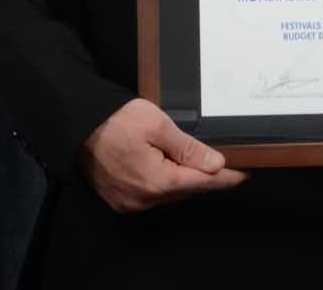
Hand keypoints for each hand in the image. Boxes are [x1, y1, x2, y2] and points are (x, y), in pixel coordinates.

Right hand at [78, 98, 247, 212]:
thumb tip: (216, 164)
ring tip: (180, 155)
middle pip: (186, 190)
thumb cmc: (115, 120)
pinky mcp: (120, 200)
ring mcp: (130, 202)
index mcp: (156, 181)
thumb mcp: (158, 125)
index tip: (243, 174)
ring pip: (169, 194)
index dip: (225, 177)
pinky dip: (161, 181)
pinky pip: (151, 194)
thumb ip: (189, 148)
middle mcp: (144, 199)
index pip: (202, 183)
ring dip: (180, 178)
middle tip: (213, 156)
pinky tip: (160, 163)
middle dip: (201, 174)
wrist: (78, 124)